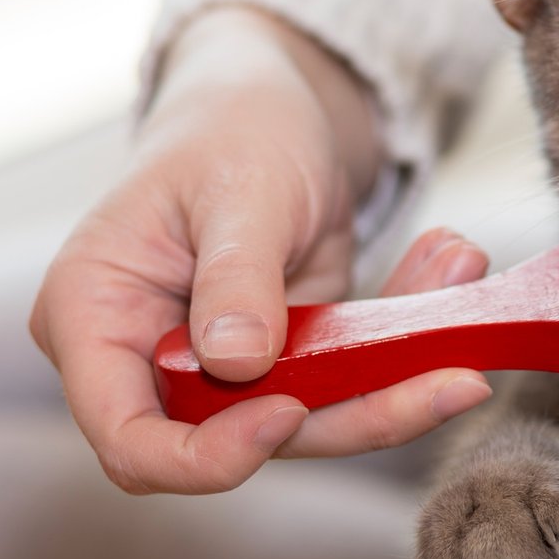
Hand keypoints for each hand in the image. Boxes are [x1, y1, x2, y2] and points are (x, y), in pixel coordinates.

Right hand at [30, 6, 492, 493]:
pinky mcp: (291, 363)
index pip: (130, 440)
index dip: (205, 455)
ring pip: (316, 422)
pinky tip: (454, 265)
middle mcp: (150, 361)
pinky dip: (412, 334)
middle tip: (457, 379)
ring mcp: (225, 370)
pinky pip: (354, 378)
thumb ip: (235, 276)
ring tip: (463, 277)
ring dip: (406, 373)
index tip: (287, 412)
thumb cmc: (230, 129)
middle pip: (244, 442)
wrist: (273, 103)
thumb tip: (237, 364)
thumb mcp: (237, 188)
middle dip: (359, 414)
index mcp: (94, 320)